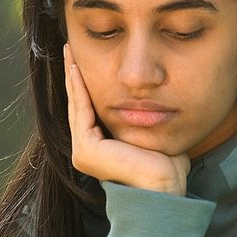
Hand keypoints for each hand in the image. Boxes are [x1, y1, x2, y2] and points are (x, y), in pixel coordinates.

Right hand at [64, 45, 190, 194]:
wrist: (165, 188)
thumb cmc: (167, 167)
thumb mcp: (151, 133)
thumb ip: (143, 118)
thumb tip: (151, 100)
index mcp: (100, 150)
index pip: (91, 110)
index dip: (87, 84)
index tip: (85, 60)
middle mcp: (86, 152)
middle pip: (80, 105)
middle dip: (76, 75)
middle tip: (70, 49)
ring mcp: (83, 152)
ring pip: (77, 105)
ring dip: (73, 76)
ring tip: (69, 51)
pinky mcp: (86, 149)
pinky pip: (82, 110)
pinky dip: (79, 88)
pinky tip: (77, 67)